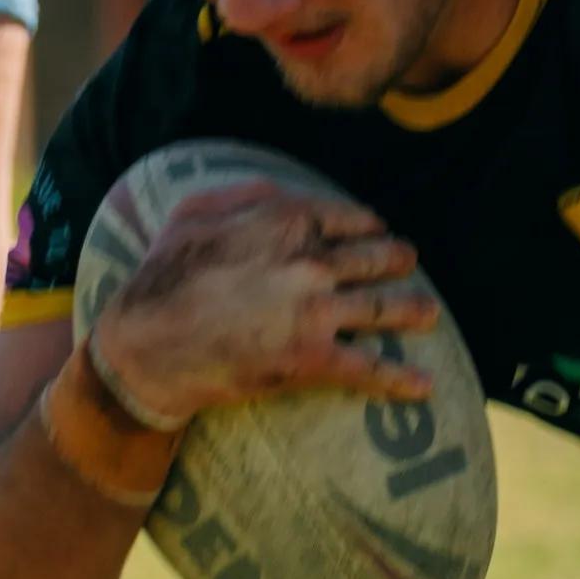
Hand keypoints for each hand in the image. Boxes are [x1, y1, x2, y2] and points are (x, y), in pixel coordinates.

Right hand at [86, 184, 436, 426]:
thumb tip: (281, 192)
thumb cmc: (162, 276)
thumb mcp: (193, 212)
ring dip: (413, 310)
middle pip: (376, 258)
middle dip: (397, 260)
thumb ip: (243, 194)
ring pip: (384, 307)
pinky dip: (402, 379)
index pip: (349, 219)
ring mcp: (317, 311)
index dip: (367, 227)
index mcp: (287, 221)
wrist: (148, 344)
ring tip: (430, 314)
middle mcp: (311, 261)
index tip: (376, 232)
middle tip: (408, 264)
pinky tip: (425, 386)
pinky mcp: (314, 359)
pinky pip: (370, 368)